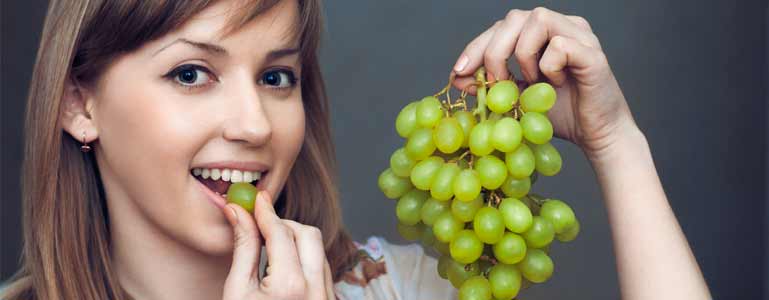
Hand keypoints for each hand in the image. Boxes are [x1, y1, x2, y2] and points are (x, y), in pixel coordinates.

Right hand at [221, 191, 334, 299]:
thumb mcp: (237, 290)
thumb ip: (243, 248)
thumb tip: (237, 211)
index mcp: (289, 286)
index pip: (281, 233)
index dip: (267, 212)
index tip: (258, 198)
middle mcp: (316, 290)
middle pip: (309, 235)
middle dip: (285, 226)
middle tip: (262, 229)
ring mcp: (327, 297)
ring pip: (319, 250)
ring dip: (296, 243)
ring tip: (270, 256)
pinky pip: (323, 270)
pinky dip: (305, 261)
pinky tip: (285, 272)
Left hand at [452, 7, 638, 158]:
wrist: (596, 136)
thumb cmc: (561, 115)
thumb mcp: (515, 99)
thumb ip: (491, 85)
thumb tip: (457, 77)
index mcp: (543, 33)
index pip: (502, 27)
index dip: (477, 46)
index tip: (459, 71)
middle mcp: (563, 26)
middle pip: (515, 17)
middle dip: (494, 50)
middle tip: (495, 82)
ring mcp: (580, 35)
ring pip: (537, 20)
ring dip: (523, 55)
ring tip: (532, 82)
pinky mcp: (593, 52)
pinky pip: (559, 46)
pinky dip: (548, 68)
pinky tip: (557, 85)